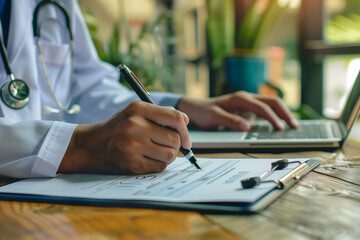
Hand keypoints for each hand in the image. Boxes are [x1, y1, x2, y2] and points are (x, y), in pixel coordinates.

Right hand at [59, 101, 190, 174]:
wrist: (88, 146)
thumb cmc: (116, 128)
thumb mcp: (134, 112)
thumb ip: (160, 114)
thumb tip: (186, 121)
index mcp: (138, 109)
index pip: (175, 117)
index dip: (185, 129)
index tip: (186, 138)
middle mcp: (135, 126)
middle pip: (175, 139)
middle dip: (176, 144)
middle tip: (166, 145)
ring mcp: (133, 146)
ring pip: (170, 155)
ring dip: (167, 155)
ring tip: (155, 151)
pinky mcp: (132, 164)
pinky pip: (160, 167)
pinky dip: (158, 164)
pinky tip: (147, 158)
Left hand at [177, 91, 297, 130]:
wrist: (196, 108)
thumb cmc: (204, 112)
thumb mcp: (214, 117)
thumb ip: (230, 121)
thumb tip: (248, 127)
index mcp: (240, 98)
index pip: (262, 107)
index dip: (273, 118)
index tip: (280, 128)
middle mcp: (247, 98)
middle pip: (273, 101)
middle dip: (285, 113)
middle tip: (295, 126)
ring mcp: (248, 103)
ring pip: (271, 105)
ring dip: (283, 113)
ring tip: (293, 125)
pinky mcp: (248, 110)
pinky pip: (265, 111)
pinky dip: (275, 116)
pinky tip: (281, 124)